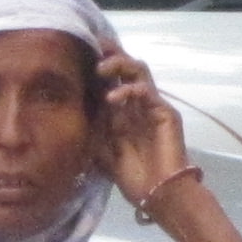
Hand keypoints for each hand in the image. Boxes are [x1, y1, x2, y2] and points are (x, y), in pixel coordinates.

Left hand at [95, 51, 192, 209]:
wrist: (157, 194)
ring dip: (120, 64)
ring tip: (101, 69)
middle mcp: (137, 103)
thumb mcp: (101, 148)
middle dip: (111, 53)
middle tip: (94, 47)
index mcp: (122, 110)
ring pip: (139, 71)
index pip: (111, 78)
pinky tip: (112, 98)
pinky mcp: (165, 113)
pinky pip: (147, 91)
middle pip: (126, 67)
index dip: (100, 62)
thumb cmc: (132, 175)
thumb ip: (93, 126)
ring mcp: (152, 106)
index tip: (82, 49)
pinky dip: (129, 89)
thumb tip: (76, 104)